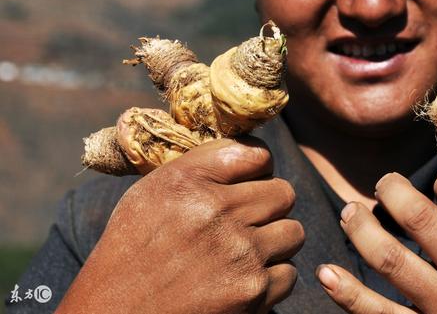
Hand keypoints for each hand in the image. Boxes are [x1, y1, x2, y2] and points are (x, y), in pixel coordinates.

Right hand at [57, 137, 303, 313]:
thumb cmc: (132, 250)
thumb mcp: (151, 192)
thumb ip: (200, 166)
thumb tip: (251, 154)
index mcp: (189, 180)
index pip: (259, 154)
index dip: (260, 168)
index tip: (251, 181)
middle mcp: (216, 212)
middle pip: (284, 193)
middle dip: (271, 205)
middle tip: (251, 219)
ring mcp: (239, 253)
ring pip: (294, 232)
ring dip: (275, 241)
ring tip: (246, 251)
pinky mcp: (251, 292)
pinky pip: (288, 273)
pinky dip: (271, 278)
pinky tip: (243, 278)